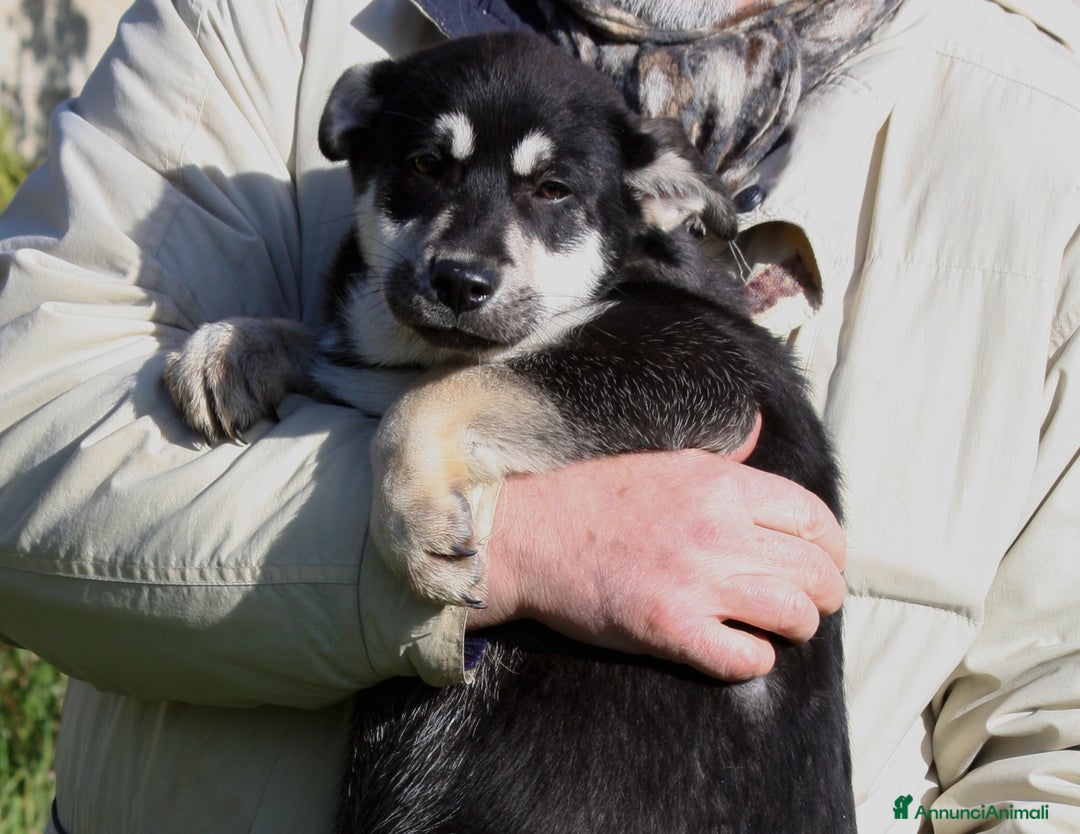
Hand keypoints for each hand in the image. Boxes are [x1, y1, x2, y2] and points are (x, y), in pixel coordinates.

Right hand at [468, 428, 845, 679]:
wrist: (529, 534)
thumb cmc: (593, 494)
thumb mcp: (666, 457)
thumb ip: (723, 454)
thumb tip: (761, 429)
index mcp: (721, 484)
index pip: (814, 518)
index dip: (832, 547)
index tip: (824, 560)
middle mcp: (718, 530)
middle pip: (815, 571)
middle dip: (826, 593)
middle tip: (814, 601)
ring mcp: (696, 582)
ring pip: (794, 615)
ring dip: (799, 626)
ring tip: (784, 627)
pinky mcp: (671, 628)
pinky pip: (746, 658)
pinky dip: (755, 659)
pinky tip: (741, 649)